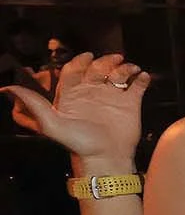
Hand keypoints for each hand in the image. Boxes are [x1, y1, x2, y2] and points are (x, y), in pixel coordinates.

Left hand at [2, 52, 149, 162]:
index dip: (80, 61)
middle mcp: (92, 94)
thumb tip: (7, 89)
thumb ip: (33, 104)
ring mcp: (112, 98)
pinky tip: (142, 77)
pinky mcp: (130, 104)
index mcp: (73, 95)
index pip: (74, 71)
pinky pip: (137, 86)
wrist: (105, 158)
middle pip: (98, 69)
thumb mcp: (50, 123)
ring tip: (129, 68)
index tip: (88, 56)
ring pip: (118, 74)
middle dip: (105, 61)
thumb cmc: (78, 143)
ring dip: (124, 67)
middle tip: (114, 58)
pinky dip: (141, 79)